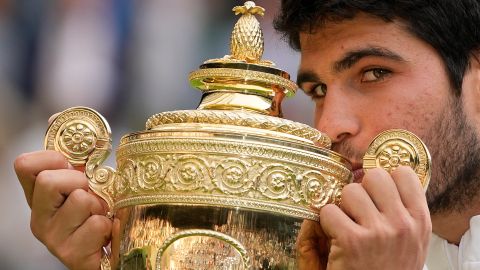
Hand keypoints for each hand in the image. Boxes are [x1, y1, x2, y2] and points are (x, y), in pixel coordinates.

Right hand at [14, 150, 111, 269]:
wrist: (110, 253)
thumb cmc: (97, 214)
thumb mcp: (86, 184)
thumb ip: (77, 161)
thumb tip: (64, 126)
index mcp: (38, 197)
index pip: (25, 165)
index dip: (52, 158)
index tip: (71, 166)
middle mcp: (39, 218)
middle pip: (49, 181)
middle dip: (80, 181)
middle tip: (90, 195)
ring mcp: (53, 238)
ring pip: (80, 200)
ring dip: (99, 205)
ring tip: (99, 215)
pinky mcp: (72, 254)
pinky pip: (96, 224)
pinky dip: (108, 225)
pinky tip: (105, 233)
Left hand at [297, 166, 430, 269]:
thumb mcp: (410, 241)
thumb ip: (403, 212)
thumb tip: (384, 177)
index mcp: (420, 221)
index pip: (403, 173)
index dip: (384, 179)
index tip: (376, 193)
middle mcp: (403, 224)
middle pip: (374, 176)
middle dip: (361, 190)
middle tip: (358, 211)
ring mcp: (378, 232)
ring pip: (349, 191)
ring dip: (343, 207)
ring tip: (347, 227)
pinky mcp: (352, 241)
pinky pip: (329, 211)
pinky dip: (326, 223)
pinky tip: (335, 239)